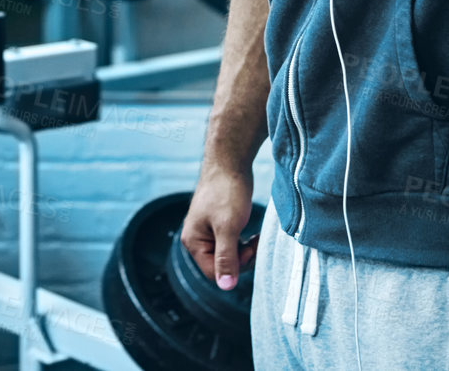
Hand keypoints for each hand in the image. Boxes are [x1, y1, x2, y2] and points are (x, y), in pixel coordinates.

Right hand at [180, 165, 258, 289]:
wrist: (230, 162)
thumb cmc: (226, 192)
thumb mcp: (228, 227)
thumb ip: (226, 258)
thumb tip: (226, 287)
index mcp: (193, 241)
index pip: (213, 273)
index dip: (235, 267)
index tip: (251, 248)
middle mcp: (196, 238)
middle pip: (221, 265)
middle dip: (242, 257)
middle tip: (255, 241)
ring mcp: (207, 231)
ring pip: (228, 255)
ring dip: (244, 250)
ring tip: (255, 236)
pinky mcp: (218, 224)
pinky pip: (230, 243)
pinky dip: (243, 241)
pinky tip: (250, 231)